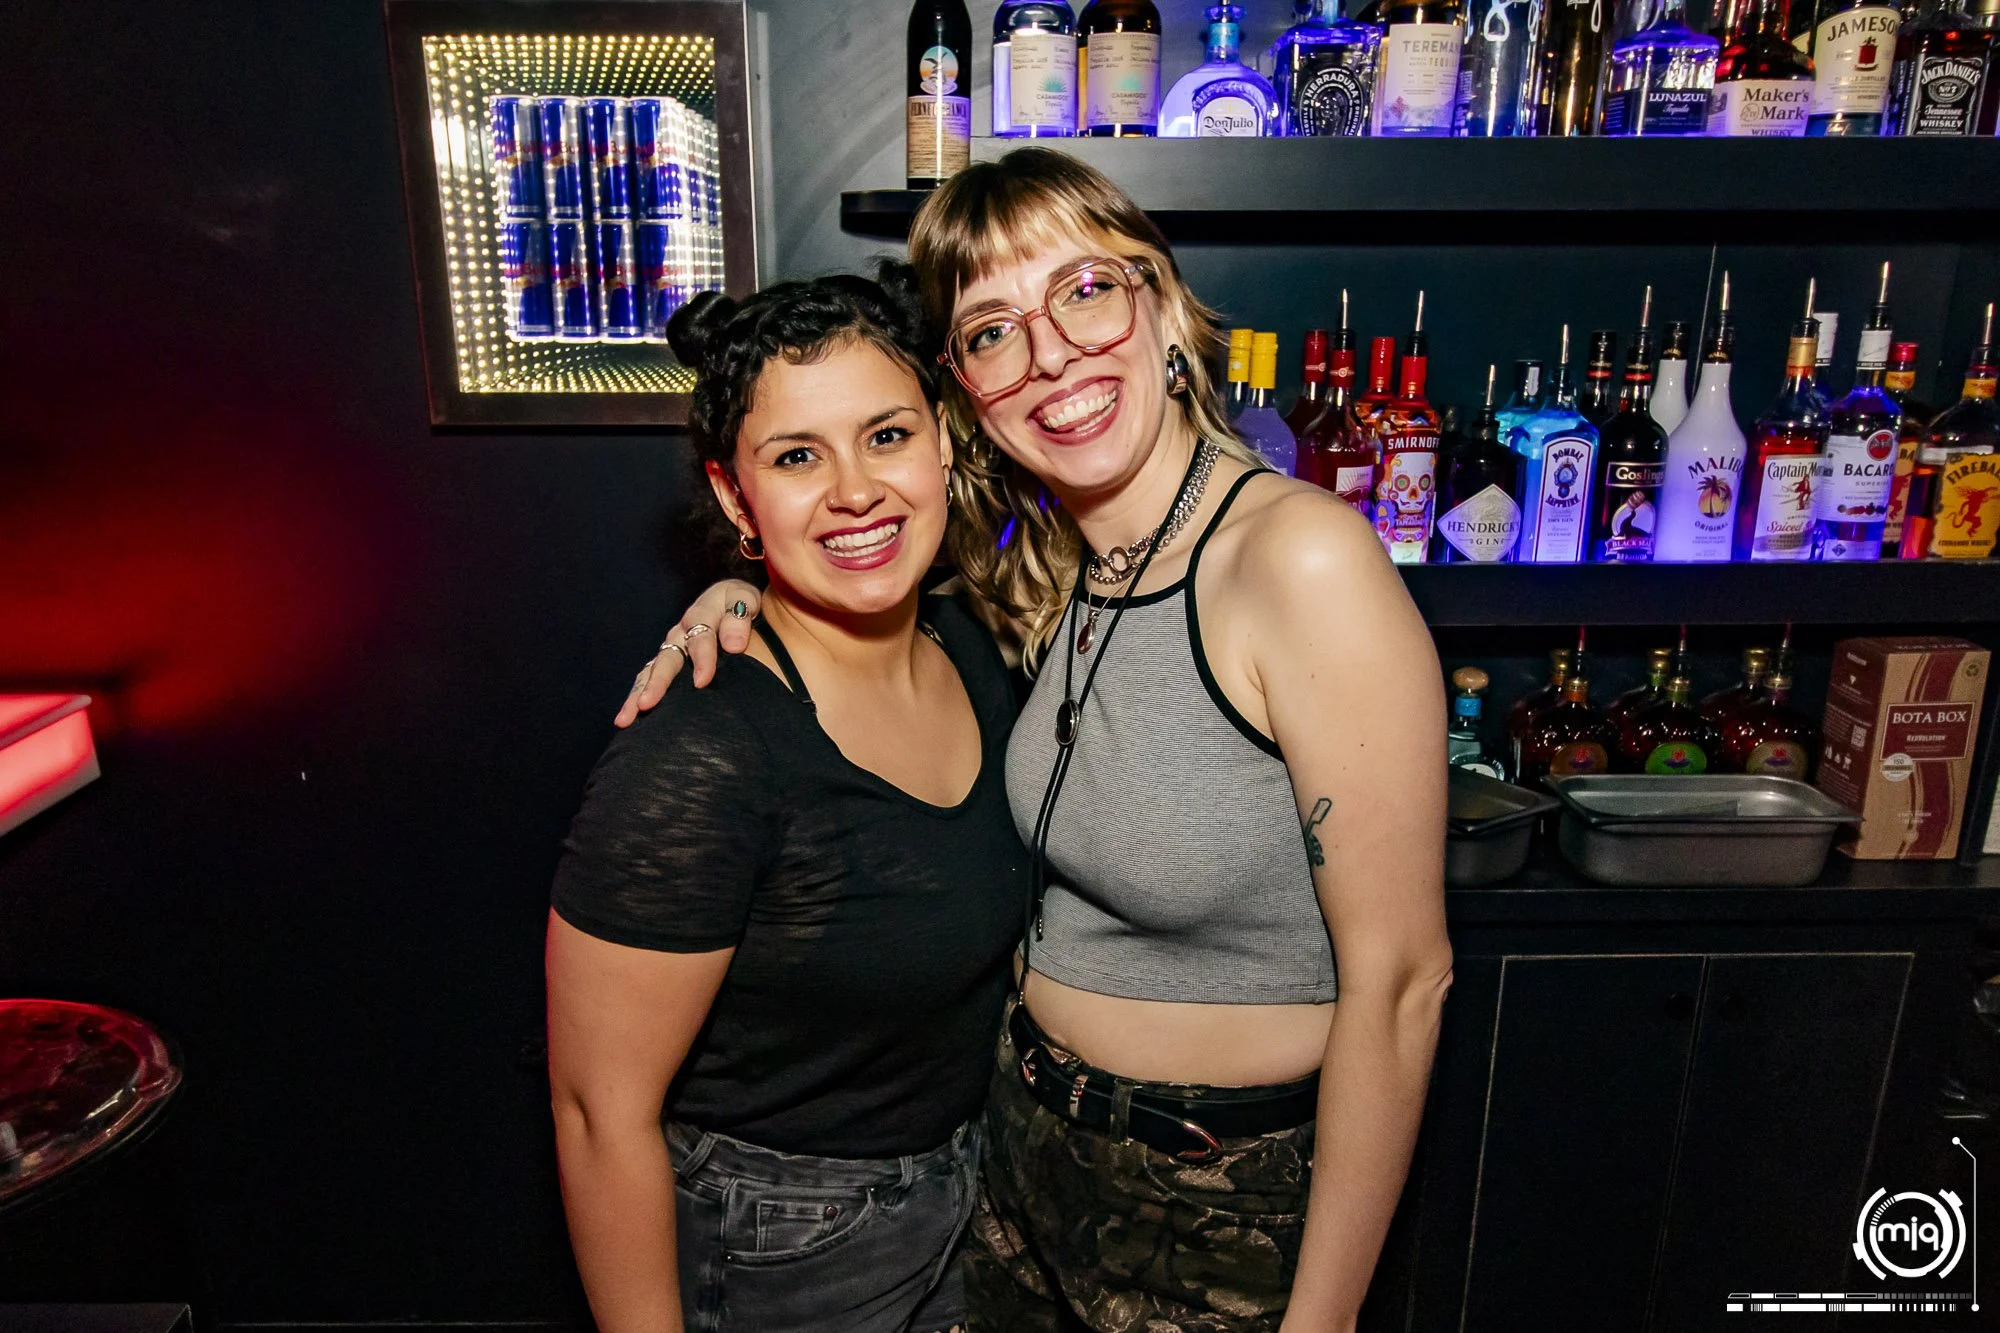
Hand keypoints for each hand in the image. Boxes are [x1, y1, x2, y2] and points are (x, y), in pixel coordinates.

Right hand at [613, 580, 762, 726]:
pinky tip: (628, 719)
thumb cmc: (741, 604)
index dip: (701, 659)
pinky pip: (648, 679)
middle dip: (657, 683)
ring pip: (651, 672)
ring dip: (637, 694)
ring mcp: (671, 648)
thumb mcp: (745, 599)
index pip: (700, 638)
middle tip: (646, 704)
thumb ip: (740, 617)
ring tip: (625, 718)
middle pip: (667, 658)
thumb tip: (733, 645)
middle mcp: (680, 633)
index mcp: (702, 614)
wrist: (733, 602)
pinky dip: (637, 697)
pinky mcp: (667, 662)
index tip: (701, 682)